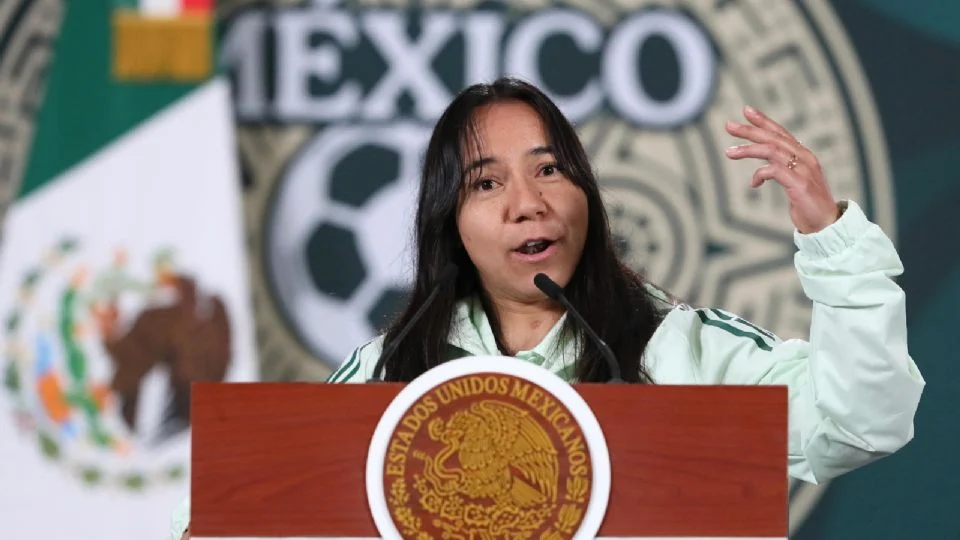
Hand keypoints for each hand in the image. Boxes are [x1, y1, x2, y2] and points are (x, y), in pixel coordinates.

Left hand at [724, 106, 838, 233]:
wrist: (827, 224)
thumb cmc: (808, 204)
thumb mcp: (794, 182)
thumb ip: (782, 170)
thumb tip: (762, 170)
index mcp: (803, 155)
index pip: (781, 133)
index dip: (764, 121)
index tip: (747, 111)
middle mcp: (805, 158)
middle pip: (773, 138)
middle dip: (750, 130)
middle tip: (729, 126)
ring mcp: (804, 170)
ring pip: (772, 151)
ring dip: (748, 150)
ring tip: (729, 152)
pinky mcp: (799, 184)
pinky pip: (775, 170)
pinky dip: (760, 174)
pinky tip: (754, 183)